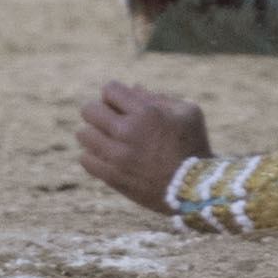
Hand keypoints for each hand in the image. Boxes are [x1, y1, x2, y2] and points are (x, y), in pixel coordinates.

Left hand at [77, 81, 210, 213]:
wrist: (192, 187)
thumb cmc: (194, 144)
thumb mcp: (187, 112)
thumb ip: (159, 98)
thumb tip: (133, 89)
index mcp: (146, 112)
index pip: (109, 90)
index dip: (115, 94)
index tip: (122, 103)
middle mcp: (127, 131)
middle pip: (89, 110)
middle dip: (99, 110)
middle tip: (112, 119)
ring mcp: (116, 156)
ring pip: (83, 134)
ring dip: (94, 132)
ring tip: (109, 138)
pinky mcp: (111, 176)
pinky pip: (85, 159)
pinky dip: (93, 154)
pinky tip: (108, 155)